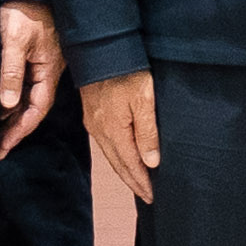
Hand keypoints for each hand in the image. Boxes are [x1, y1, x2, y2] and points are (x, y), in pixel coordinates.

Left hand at [0, 4, 58, 152]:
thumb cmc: (24, 8)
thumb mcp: (14, 40)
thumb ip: (11, 71)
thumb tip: (8, 104)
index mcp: (48, 69)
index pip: (37, 108)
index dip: (21, 130)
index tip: (4, 147)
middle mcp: (47, 69)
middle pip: (32, 107)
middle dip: (15, 129)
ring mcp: (40, 62)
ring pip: (27, 97)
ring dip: (12, 116)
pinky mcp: (31, 55)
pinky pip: (23, 84)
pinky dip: (10, 98)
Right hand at [82, 69, 162, 198]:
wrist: (101, 48)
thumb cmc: (126, 70)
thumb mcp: (144, 99)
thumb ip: (147, 132)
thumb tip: (151, 162)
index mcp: (113, 130)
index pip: (130, 165)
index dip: (142, 182)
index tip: (152, 196)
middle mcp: (100, 131)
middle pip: (118, 164)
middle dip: (133, 181)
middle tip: (147, 196)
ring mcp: (94, 123)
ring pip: (111, 155)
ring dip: (125, 170)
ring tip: (138, 182)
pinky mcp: (93, 114)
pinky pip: (106, 144)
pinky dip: (117, 156)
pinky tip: (124, 157)